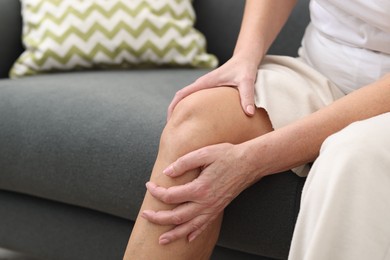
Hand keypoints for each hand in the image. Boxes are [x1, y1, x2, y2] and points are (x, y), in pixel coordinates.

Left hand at [142, 143, 259, 244]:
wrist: (249, 163)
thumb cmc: (227, 155)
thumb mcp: (204, 153)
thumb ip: (183, 163)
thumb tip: (167, 172)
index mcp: (199, 188)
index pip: (170, 196)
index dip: (156, 192)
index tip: (149, 185)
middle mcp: (205, 202)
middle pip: (176, 216)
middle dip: (158, 218)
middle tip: (146, 215)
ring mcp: (212, 208)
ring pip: (189, 226)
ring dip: (174, 234)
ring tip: (161, 240)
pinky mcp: (218, 209)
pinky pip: (204, 225)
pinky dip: (194, 233)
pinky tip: (188, 238)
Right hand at [167, 56, 258, 120]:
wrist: (246, 59)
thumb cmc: (245, 68)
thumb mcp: (247, 81)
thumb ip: (247, 96)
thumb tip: (249, 113)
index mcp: (205, 82)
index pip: (182, 94)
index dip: (173, 107)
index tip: (170, 121)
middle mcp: (202, 84)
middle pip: (181, 98)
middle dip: (174, 112)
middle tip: (173, 130)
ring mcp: (205, 87)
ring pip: (188, 99)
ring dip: (182, 111)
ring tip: (182, 129)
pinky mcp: (210, 90)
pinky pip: (196, 100)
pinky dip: (191, 109)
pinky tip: (196, 121)